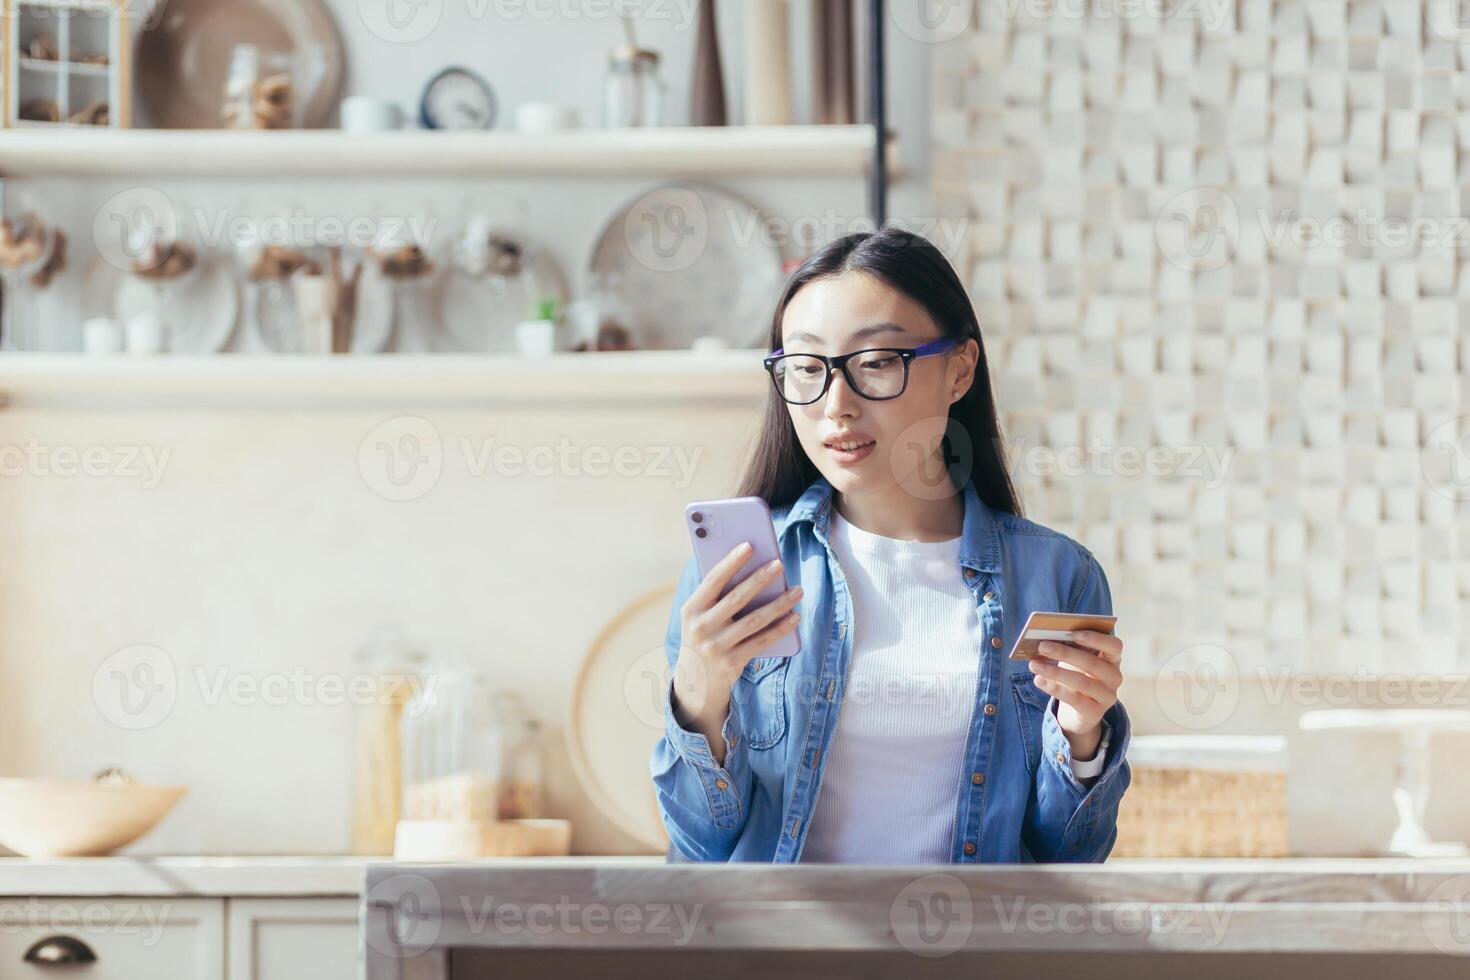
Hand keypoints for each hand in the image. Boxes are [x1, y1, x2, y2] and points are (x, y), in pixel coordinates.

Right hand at [672, 542, 801, 761]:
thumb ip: (717, 595)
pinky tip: (794, 616)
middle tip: (779, 564)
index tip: (749, 545)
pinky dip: (780, 628)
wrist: (695, 681)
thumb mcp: (699, 616)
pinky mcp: (732, 663)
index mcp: (691, 609)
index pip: (713, 580)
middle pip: (737, 599)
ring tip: (797, 590)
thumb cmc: (703, 635)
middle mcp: (702, 628)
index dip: (731, 562)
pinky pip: (762, 642)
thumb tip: (751, 567)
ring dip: (779, 604)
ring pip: (754, 621)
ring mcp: (717, 647)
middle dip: (760, 579)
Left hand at [1028, 630, 1122, 761]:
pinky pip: (1074, 700)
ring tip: (1034, 664)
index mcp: (1113, 659)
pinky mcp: (1095, 712)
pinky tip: (1039, 680)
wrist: (1081, 711)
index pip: (1114, 646)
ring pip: (1082, 682)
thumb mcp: (1076, 662)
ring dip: (1055, 672)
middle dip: (1065, 653)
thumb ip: (1068, 649)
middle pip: (1092, 663)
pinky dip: (1054, 689)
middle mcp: (1114, 677)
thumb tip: (1044, 641)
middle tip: (1042, 646)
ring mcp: (1107, 696)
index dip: (1096, 638)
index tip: (1074, 634)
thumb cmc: (1079, 676)